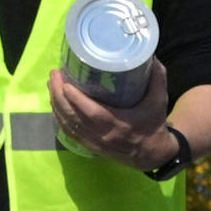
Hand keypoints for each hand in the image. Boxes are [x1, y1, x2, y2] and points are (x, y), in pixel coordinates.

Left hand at [48, 69, 179, 170]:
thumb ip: (157, 78)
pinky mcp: (89, 146)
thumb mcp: (159, 101)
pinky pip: (68, 132)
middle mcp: (104, 136)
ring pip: (68, 124)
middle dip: (59, 96)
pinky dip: (59, 117)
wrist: (151, 155)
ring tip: (51, 84)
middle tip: (54, 75)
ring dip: (56, 105)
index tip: (65, 82)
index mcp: (120, 125)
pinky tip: (55, 103)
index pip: (93, 113)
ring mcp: (94, 143)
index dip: (76, 99)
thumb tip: (150, 54)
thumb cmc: (154, 125)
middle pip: (74, 117)